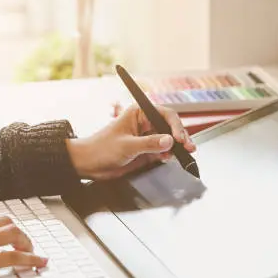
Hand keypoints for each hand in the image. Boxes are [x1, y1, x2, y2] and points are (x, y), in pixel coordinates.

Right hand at [0, 211, 46, 277]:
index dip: (0, 223)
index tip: (6, 230)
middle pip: (3, 220)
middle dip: (16, 229)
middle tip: (21, 240)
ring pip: (12, 232)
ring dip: (25, 240)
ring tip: (29, 249)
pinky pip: (14, 256)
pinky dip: (31, 258)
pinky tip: (40, 261)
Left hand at [67, 104, 195, 179]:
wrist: (89, 164)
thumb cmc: (101, 148)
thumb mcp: (126, 146)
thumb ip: (149, 144)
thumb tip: (168, 141)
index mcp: (139, 113)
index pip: (165, 114)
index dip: (175, 126)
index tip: (179, 139)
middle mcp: (146, 123)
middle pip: (170, 127)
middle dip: (180, 137)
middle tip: (188, 147)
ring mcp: (147, 137)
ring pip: (169, 140)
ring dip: (177, 147)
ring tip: (183, 154)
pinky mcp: (147, 150)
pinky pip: (164, 151)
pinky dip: (170, 155)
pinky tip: (170, 158)